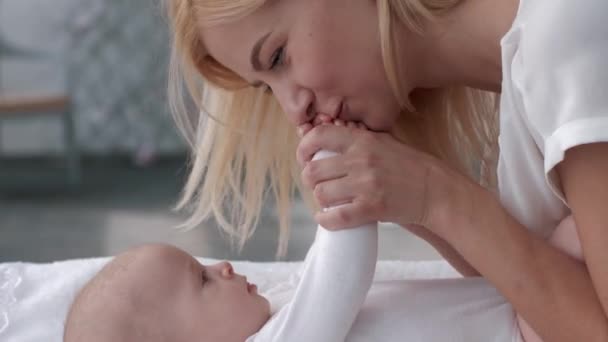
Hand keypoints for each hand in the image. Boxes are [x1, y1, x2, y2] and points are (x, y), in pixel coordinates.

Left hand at [296, 116, 463, 230]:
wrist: (436, 190)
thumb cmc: (409, 166)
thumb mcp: (383, 142)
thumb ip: (356, 140)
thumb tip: (324, 142)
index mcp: (362, 140)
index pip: (318, 136)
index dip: (303, 149)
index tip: (304, 159)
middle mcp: (361, 160)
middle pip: (313, 171)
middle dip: (310, 180)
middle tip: (318, 185)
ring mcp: (365, 185)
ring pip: (321, 194)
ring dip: (320, 201)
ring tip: (329, 201)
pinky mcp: (372, 208)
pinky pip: (336, 217)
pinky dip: (326, 221)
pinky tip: (327, 219)